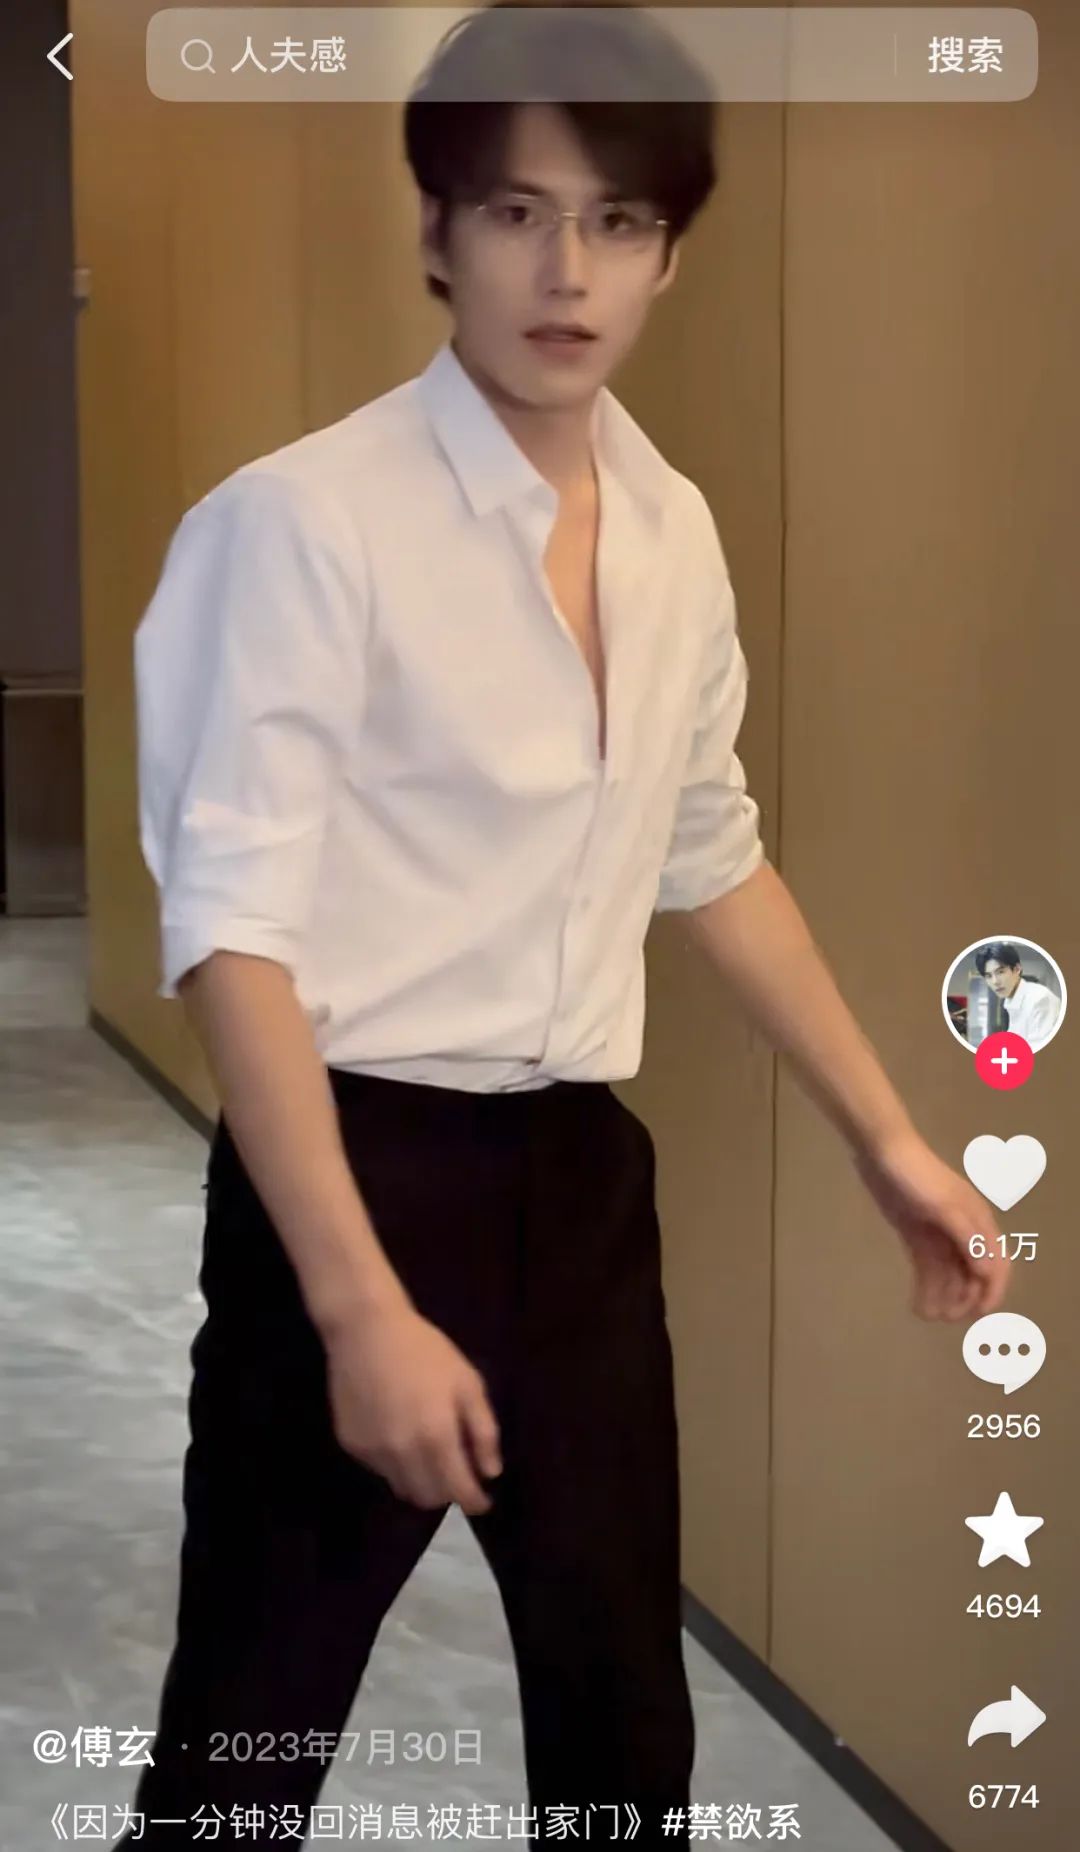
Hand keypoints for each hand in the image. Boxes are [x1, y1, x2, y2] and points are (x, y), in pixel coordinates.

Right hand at [323, 1299, 502, 1513]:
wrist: (366, 1330)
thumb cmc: (424, 1351)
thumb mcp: (467, 1382)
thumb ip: (483, 1431)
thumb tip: (491, 1472)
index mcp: (436, 1437)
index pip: (458, 1491)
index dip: (474, 1503)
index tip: (483, 1503)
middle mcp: (403, 1453)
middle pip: (428, 1498)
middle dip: (448, 1496)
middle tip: (457, 1480)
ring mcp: (373, 1452)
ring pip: (402, 1487)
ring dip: (421, 1483)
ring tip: (430, 1460)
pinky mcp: (352, 1444)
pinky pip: (380, 1469)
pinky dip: (396, 1465)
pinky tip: (400, 1437)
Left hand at [852, 1126, 1010, 1321]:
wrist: (882, 1151)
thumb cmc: (917, 1176)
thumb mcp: (944, 1206)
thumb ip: (967, 1238)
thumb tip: (987, 1272)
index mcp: (978, 1222)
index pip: (996, 1263)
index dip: (991, 1291)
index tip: (977, 1315)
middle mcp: (964, 1231)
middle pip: (972, 1274)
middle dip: (963, 1298)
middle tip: (945, 1318)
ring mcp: (940, 1234)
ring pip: (949, 1274)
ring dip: (943, 1296)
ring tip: (927, 1316)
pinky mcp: (917, 1236)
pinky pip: (927, 1268)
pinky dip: (926, 1287)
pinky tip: (917, 1304)